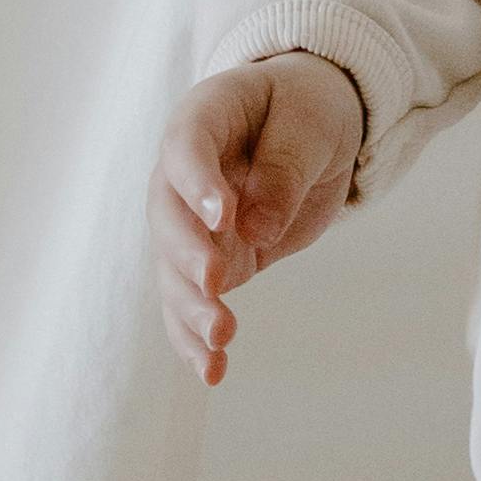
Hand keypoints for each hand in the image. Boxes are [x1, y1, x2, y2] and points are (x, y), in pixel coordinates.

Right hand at [152, 56, 366, 384]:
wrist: (311, 128)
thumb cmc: (308, 108)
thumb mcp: (312, 124)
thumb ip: (285, 169)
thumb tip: (256, 230)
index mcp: (203, 118)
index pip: (185, 148)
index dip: (197, 183)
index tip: (223, 217)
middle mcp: (181, 175)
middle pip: (168, 217)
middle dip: (187, 255)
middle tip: (215, 284)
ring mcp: (191, 222)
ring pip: (174, 270)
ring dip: (191, 308)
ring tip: (221, 340)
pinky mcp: (210, 260)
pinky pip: (191, 302)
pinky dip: (196, 338)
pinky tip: (211, 372)